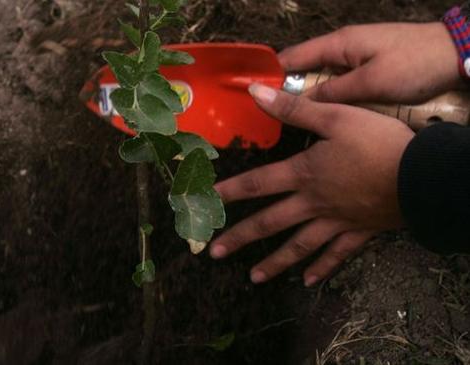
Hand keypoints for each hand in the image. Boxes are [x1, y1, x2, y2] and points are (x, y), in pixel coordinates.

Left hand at [210, 84, 414, 285]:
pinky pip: (336, 254)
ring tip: (253, 277)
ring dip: (275, 262)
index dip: (230, 191)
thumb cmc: (377, 142)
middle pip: (270, 223)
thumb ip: (293, 109)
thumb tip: (255, 93)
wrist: (420, 175)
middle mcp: (313, 203)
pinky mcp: (358, 232)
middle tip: (215, 253)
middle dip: (241, 237)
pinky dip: (322, 268)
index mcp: (304, 174)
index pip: (258, 183)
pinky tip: (308, 282)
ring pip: (298, 246)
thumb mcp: (334, 117)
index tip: (208, 202)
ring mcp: (335, 221)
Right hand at [279, 23, 461, 103]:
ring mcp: (354, 58)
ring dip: (305, 94)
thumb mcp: (370, 82)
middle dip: (286, 88)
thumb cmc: (412, 65)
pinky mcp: (366, 69)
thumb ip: (334, 92)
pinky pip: (337, 83)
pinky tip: (320, 114)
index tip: (255, 94)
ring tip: (288, 118)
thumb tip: (302, 102)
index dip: (273, 74)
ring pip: (320, 77)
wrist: (453, 55)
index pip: (294, 56)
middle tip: (269, 114)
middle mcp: (342, 48)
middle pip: (304, 68)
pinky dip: (325, 96)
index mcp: (338, 45)